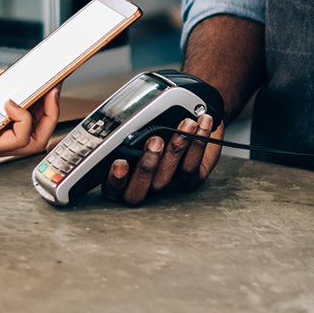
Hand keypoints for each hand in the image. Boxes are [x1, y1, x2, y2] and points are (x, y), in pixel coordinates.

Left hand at [0, 68, 60, 160]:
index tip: (51, 88)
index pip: (27, 126)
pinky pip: (19, 139)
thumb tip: (6, 73)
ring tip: (43, 96)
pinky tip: (12, 103)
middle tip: (54, 92)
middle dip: (52, 113)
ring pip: (35, 142)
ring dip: (45, 116)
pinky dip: (24, 119)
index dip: (44, 109)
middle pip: (38, 137)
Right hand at [103, 114, 221, 204]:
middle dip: (146, 167)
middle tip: (155, 141)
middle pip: (137, 192)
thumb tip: (119, 123)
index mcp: (123, 175)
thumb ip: (123, 129)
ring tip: (185, 124)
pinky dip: (197, 141)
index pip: (112, 189)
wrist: (189, 119)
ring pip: (165, 178)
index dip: (115, 180)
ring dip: (176, 148)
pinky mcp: (191, 179)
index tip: (119, 162)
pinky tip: (201, 123)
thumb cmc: (156, 121)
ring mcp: (166, 184)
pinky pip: (191, 167)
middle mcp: (143, 184)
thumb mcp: (135, 123)